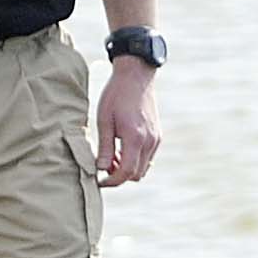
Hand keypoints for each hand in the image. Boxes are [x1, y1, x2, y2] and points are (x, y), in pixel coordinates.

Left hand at [95, 63, 159, 187]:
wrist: (136, 76)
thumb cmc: (115, 96)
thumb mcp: (104, 121)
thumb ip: (104, 148)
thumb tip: (100, 169)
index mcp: (135, 138)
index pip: (126, 173)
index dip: (111, 181)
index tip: (99, 181)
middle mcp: (150, 141)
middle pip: (136, 174)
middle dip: (119, 176)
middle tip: (103, 166)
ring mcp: (156, 139)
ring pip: (143, 168)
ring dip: (127, 169)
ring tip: (111, 156)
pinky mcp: (158, 135)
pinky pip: (148, 158)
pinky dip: (135, 160)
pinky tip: (122, 149)